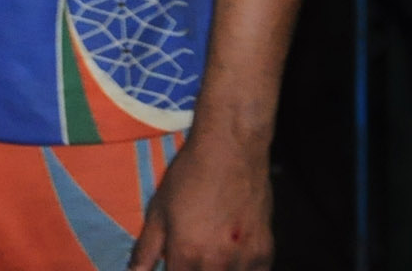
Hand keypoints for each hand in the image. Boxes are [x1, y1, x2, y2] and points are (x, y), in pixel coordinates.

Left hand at [127, 130, 272, 270]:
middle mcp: (217, 263)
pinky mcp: (265, 254)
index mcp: (186, 253)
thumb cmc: (189, 177)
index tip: (175, 263)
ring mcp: (245, 261)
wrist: (231, 152)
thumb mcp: (158, 211)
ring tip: (210, 255)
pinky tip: (231, 259)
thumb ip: (146, 249)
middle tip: (192, 256)